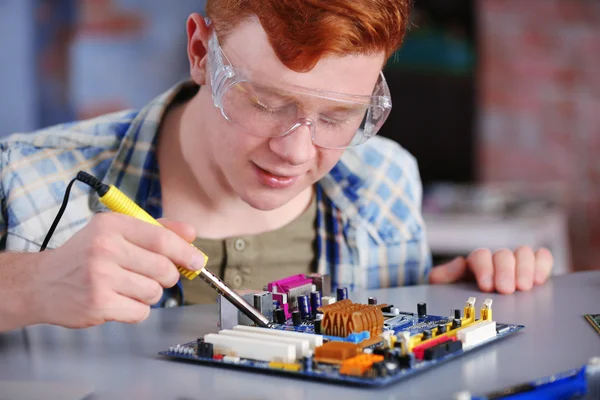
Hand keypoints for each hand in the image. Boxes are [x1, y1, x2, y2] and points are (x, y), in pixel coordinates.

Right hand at [30, 213, 204, 327]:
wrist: (41, 283)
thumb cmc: (84, 256)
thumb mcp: (115, 232)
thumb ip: (155, 230)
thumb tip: (191, 234)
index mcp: (112, 226)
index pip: (162, 239)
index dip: (186, 252)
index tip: (197, 261)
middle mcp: (105, 248)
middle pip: (164, 268)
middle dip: (168, 276)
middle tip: (156, 276)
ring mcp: (100, 277)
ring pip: (154, 292)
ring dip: (149, 294)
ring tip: (128, 287)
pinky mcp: (98, 303)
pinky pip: (141, 312)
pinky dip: (136, 310)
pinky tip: (118, 301)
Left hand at [428, 247, 553, 293]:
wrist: (473, 307)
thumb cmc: (458, 296)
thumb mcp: (442, 287)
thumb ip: (443, 275)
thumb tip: (460, 263)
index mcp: (475, 263)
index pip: (481, 256)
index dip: (485, 268)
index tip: (487, 286)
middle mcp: (496, 261)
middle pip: (504, 254)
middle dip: (506, 271)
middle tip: (506, 289)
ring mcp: (516, 265)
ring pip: (523, 252)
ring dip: (525, 269)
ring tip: (524, 288)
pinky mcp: (534, 271)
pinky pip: (542, 257)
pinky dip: (543, 264)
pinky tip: (539, 280)